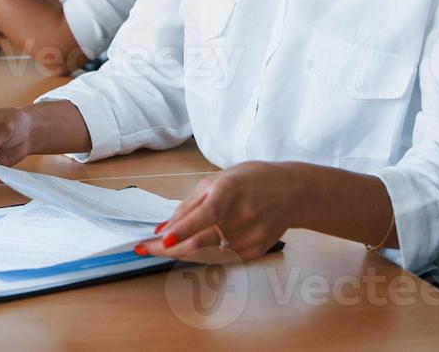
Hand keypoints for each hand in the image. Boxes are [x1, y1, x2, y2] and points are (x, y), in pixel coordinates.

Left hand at [139, 161, 310, 262]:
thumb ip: (190, 204)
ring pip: (207, 255)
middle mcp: (241, 216)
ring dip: (182, 254)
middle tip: (146, 248)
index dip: (182, 230)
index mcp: (230, 191)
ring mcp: (250, 237)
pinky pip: (220, 259)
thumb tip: (165, 227)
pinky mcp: (255, 251)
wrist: (292, 192)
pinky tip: (189, 251)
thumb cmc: (251, 180)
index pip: (204, 216)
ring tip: (162, 249)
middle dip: (169, 248)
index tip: (161, 239)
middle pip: (201, 242)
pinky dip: (201, 256)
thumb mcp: (217, 179)